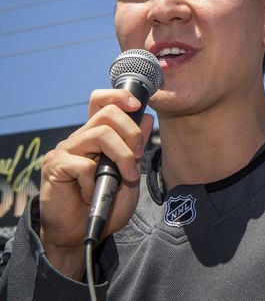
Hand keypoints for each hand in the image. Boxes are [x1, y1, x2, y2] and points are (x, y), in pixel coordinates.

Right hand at [38, 89, 152, 278]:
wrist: (83, 233)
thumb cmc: (105, 204)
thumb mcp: (130, 175)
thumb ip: (136, 148)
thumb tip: (145, 118)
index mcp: (97, 137)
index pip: (102, 102)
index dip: (119, 96)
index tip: (138, 104)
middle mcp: (80, 138)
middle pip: (108, 113)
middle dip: (131, 133)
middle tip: (136, 158)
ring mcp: (66, 150)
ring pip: (99, 134)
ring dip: (121, 156)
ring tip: (125, 177)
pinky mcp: (55, 166)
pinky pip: (83, 164)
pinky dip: (94, 181)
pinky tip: (91, 194)